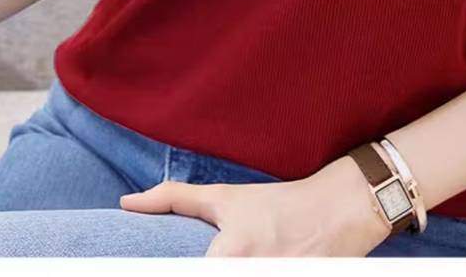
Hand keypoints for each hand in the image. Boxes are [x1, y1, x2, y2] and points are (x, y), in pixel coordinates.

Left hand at [118, 153, 393, 256]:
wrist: (340, 209)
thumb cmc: (277, 203)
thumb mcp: (226, 198)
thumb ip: (174, 199)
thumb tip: (125, 203)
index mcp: (229, 256)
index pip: (187, 275)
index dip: (171, 272)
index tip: (148, 272)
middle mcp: (253, 273)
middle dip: (208, 269)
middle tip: (220, 256)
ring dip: (235, 274)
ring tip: (244, 261)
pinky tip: (263, 264)